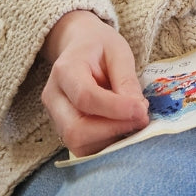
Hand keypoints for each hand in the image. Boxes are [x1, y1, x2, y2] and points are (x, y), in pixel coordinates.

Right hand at [40, 11, 148, 157]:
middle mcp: (53, 96)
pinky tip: (121, 128)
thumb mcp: (118, 52)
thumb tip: (138, 112)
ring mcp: (54, 116)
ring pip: (78, 144)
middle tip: (141, 119)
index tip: (142, 111)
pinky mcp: (62, 129)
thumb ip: (127, 81)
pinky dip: (105, 144)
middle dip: (113, 130)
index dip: (116, 109)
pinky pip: (82, 149)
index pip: (85, 98)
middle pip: (75, 130)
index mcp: (65, 69)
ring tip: (132, 121)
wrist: (79, 46)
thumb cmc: (100, 47)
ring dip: (111, 139)